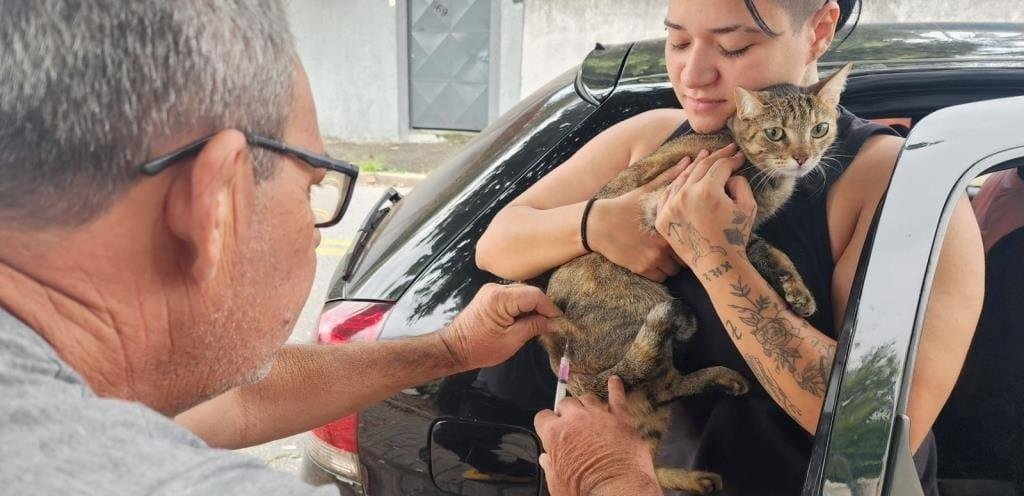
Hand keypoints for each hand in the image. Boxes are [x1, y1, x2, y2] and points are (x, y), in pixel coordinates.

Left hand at [439, 283, 561, 370]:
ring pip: (522, 292)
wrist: (455, 348)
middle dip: (543, 306)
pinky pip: (514, 296)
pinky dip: (524, 305)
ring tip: (543, 322)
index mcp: (500, 298)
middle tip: (553, 323)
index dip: (549, 307)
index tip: (560, 321)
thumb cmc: (480, 348)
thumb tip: (554, 323)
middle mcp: (496, 288)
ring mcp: (492, 290)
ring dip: (534, 305)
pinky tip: (529, 318)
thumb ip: (534, 327)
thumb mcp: (512, 341)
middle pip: (529, 291)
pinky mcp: (490, 296)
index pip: (534, 295)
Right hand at [534, 376, 659, 495]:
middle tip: (573, 425)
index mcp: (555, 434)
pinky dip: (616, 388)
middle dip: (567, 412)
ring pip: (588, 397)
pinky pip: (618, 397)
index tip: (551, 430)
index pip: (543, 416)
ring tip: (589, 413)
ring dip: (586, 404)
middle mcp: (575, 419)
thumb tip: (546, 458)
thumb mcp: (557, 484)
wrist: (618, 491)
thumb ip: (550, 467)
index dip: (547, 424)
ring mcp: (599, 416)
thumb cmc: (584, 491)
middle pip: (566, 403)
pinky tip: (615, 381)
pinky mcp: (621, 419)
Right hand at [590, 159, 691, 281]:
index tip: (687, 235)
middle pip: (686, 256)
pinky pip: (661, 278)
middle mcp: (663, 243)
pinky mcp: (641, 269)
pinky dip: (659, 272)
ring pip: (674, 270)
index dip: (691, 236)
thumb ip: (671, 177)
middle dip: (683, 253)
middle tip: (677, 247)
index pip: (693, 236)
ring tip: (663, 254)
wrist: (598, 224)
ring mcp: (653, 258)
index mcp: (668, 222)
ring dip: (671, 264)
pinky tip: (652, 261)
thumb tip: (689, 159)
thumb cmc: (625, 205)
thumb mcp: (648, 190)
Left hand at [656, 144, 755, 270]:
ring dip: (695, 166)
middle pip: (700, 167)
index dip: (732, 159)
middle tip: (726, 149)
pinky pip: (669, 194)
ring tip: (704, 155)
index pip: (720, 166)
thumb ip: (740, 183)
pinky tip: (685, 176)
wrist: (716, 264)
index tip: (739, 156)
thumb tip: (730, 173)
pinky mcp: (662, 218)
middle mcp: (685, 195)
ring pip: (682, 178)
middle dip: (716, 156)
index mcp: (707, 191)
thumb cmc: (735, 236)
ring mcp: (670, 206)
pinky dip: (678, 183)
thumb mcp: (748, 207)